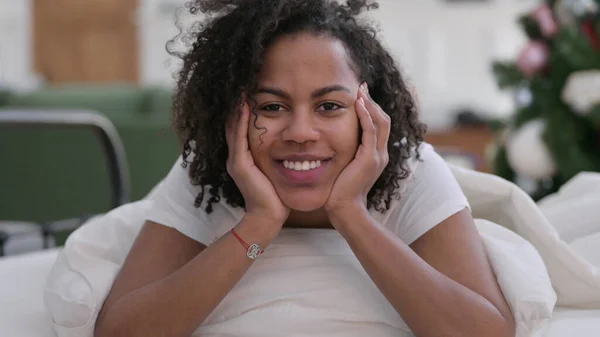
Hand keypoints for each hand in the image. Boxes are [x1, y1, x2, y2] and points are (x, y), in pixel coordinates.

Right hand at [225, 100, 289, 225]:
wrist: (268, 218)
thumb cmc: (277, 196)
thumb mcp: (277, 171)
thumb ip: (280, 157)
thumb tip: (295, 146)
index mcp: (245, 157)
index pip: (243, 128)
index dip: (245, 110)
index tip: (251, 92)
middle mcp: (237, 157)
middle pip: (235, 124)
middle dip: (238, 105)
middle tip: (243, 84)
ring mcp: (236, 160)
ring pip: (234, 128)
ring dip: (238, 108)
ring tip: (242, 89)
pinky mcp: (240, 165)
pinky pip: (239, 138)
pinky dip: (242, 121)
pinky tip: (245, 106)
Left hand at [325, 83, 390, 216]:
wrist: (344, 209)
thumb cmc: (339, 191)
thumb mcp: (344, 167)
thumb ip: (344, 154)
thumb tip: (330, 142)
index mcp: (376, 155)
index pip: (379, 125)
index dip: (372, 109)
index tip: (360, 95)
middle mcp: (381, 154)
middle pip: (384, 119)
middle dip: (373, 101)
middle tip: (362, 87)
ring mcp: (377, 156)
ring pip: (380, 122)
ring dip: (370, 104)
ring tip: (360, 90)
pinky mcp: (369, 159)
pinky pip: (371, 132)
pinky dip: (366, 116)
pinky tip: (358, 104)